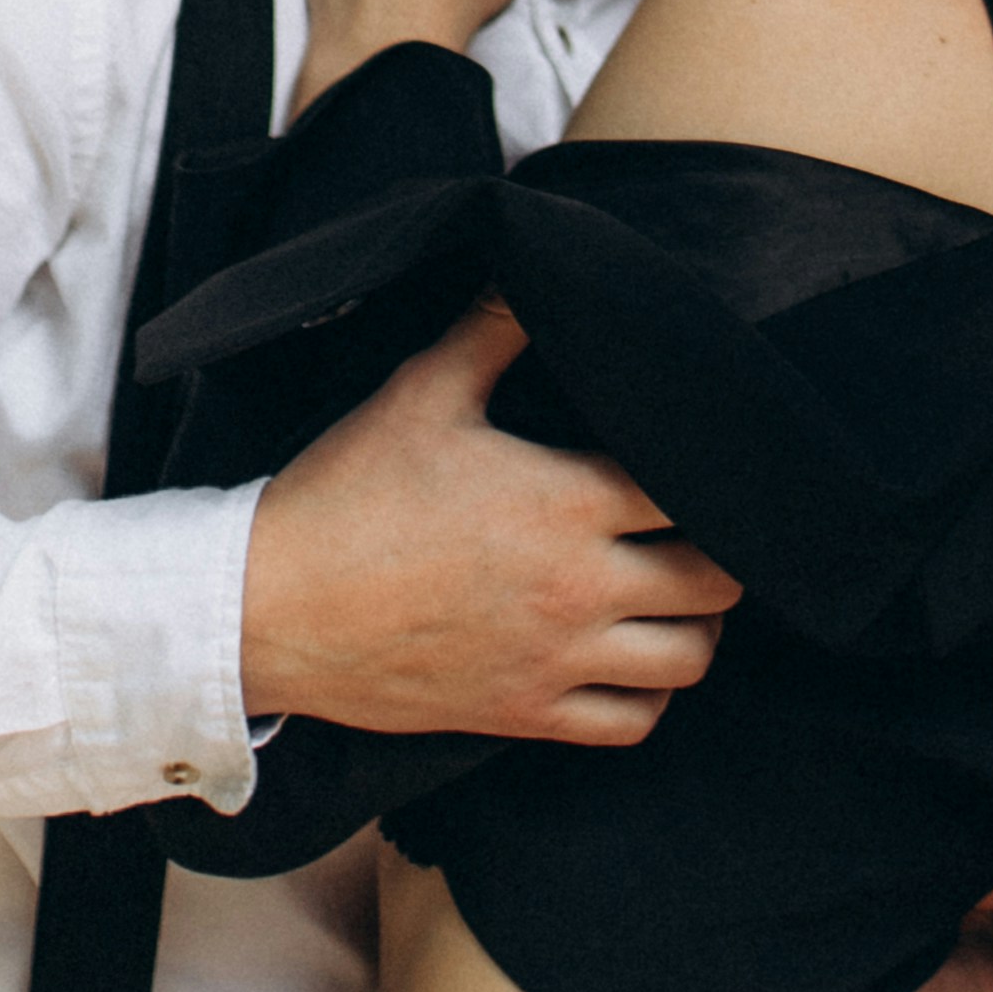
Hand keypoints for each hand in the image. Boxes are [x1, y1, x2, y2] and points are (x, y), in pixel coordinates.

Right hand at [236, 297, 736, 743]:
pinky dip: (649, 696)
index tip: (707, 458)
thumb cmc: (345, 494)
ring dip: (698, 626)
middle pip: (717, 583)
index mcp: (567, 501)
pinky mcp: (524, 713)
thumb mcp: (421, 391)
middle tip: (699, 527)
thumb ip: (492, 326)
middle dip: (724, 551)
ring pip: (689, 661)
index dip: (715, 471)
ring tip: (675, 593)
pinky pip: (632, 724)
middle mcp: (579, 588)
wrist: (268, 608)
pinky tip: (631, 659)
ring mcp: (555, 659)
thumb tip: (529, 266)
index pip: (696, 489)